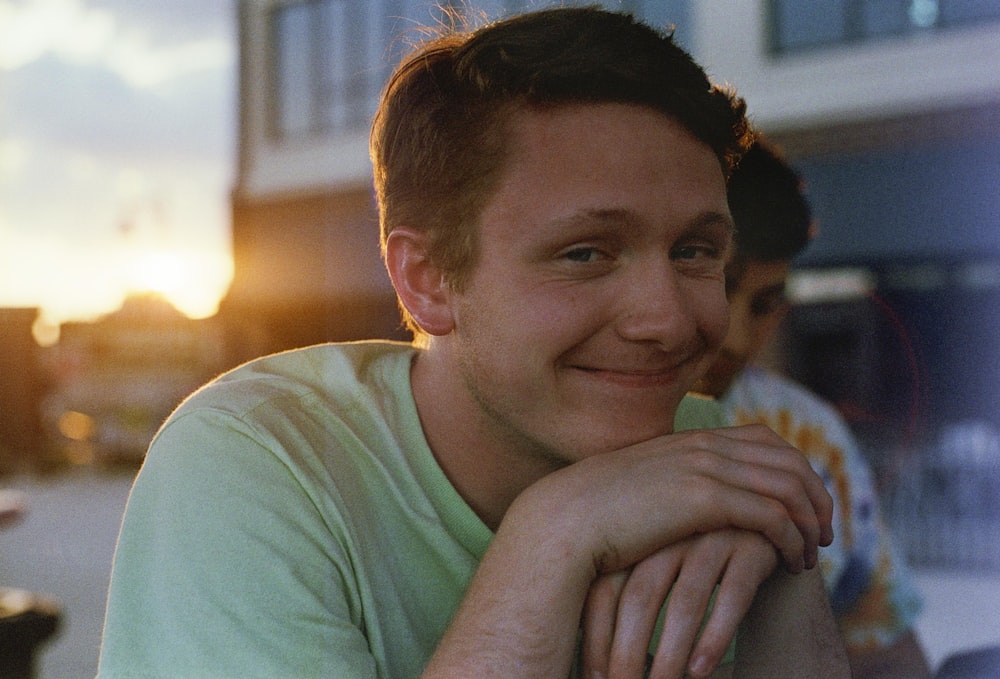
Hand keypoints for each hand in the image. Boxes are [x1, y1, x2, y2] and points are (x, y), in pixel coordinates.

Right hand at [520, 424, 832, 577]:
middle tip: (823, 533)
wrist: (566, 521)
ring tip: (811, 554)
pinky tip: (789, 561)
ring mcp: (706, 469)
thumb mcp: (641, 486)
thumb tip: (683, 500)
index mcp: (692, 440)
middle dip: (817, 496)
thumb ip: (671, 483)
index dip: (796, 469)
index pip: (766, 440)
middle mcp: (705, 446)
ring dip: (810, 523)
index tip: (804, 503)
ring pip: (787, 487)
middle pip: (788, 460)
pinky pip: (770, 515)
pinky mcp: (704, 500)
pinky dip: (790, 538)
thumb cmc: (597, 514)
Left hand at [581, 529, 778, 678]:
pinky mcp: (750, 551)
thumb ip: (629, 599)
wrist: (757, 521)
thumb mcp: (658, 565)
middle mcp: (671, 537)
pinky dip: (715, 637)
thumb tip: (600, 660)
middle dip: (628, 651)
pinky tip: (700, 670)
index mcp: (639, 541)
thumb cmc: (695, 556)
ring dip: (671, 651)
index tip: (594, 677)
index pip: (605, 591)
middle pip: (640, 597)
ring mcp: (710, 541)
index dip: (597, 636)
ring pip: (685, 601)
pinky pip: (733, 597)